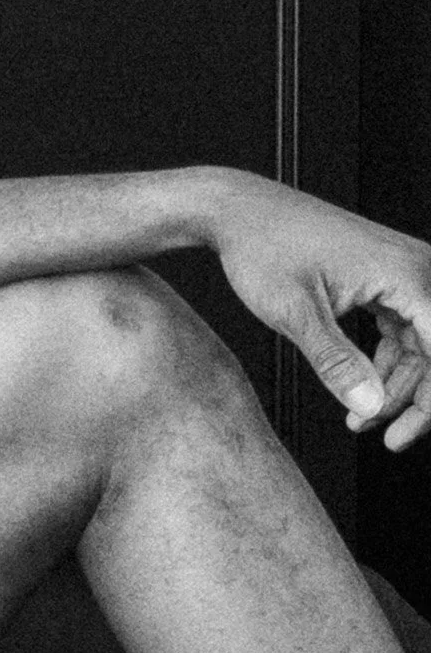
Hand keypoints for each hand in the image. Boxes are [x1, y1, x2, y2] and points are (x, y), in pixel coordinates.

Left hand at [209, 171, 430, 449]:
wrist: (240, 213)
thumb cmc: (263, 249)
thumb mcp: (295, 314)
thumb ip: (335, 363)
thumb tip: (370, 406)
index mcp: (408, 273)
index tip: (410, 430)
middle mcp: (417, 268)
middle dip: (419, 399)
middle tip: (392, 440)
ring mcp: (404, 273)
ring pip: (423, 344)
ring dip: (398, 387)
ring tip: (362, 423)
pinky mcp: (386, 279)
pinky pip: (403, 330)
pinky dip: (385, 364)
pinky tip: (360, 392)